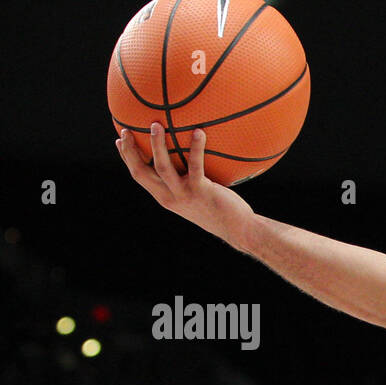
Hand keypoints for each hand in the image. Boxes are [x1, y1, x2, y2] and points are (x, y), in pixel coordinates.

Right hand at [116, 122, 255, 249]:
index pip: (139, 176)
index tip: (119, 141)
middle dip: (130, 151)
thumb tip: (185, 157)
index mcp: (165, 198)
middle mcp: (170, 197)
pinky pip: (196, 165)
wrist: (236, 229)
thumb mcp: (195, 196)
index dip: (127, 159)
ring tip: (155, 125)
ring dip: (157, 145)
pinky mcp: (201, 191)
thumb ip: (185, 180)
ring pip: (162, 168)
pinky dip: (196, 148)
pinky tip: (199, 132)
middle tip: (126, 130)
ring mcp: (184, 195)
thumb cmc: (219, 209)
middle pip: (141, 172)